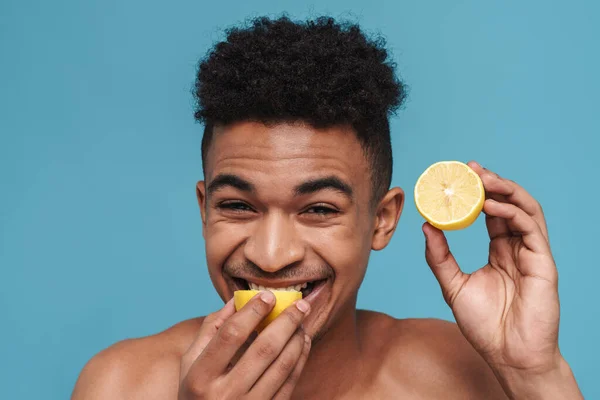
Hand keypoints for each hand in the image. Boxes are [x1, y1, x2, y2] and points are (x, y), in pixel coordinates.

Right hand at [178, 292, 310, 399]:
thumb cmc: (196, 391)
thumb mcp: (191, 362)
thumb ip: (211, 329)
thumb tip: (238, 299)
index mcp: (200, 377)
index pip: (231, 335)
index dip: (252, 312)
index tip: (268, 295)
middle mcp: (225, 395)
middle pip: (263, 349)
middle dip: (286, 321)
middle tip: (300, 303)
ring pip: (282, 366)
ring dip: (296, 339)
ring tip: (302, 320)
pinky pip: (289, 384)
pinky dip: (300, 359)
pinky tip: (303, 341)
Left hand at [423, 161, 561, 373]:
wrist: (508, 355)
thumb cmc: (484, 325)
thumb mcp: (453, 285)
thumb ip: (439, 257)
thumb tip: (425, 226)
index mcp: (499, 251)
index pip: (490, 213)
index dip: (477, 193)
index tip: (458, 177)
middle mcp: (516, 248)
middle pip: (508, 204)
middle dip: (491, 183)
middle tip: (469, 169)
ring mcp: (531, 254)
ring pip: (524, 209)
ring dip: (504, 190)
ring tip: (481, 178)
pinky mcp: (542, 263)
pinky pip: (530, 228)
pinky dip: (511, 212)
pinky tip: (490, 205)